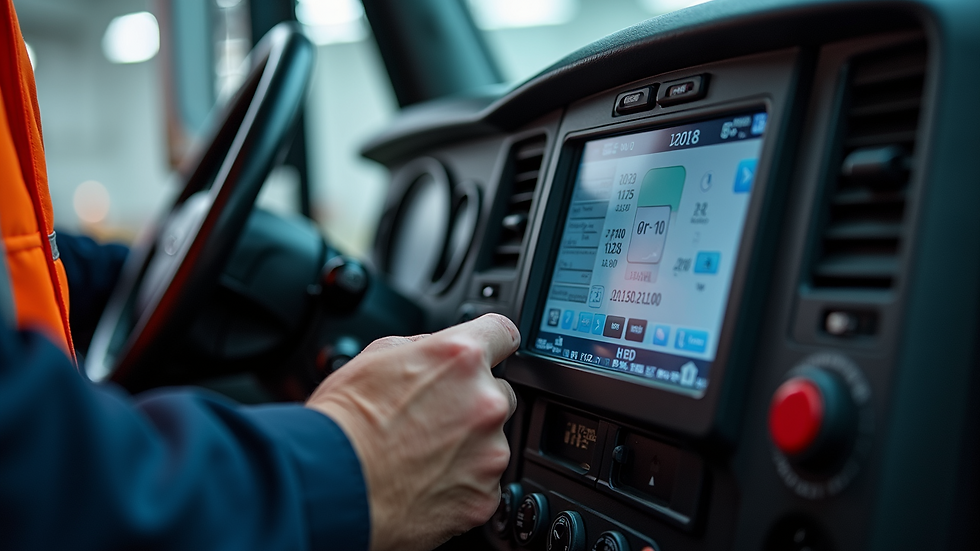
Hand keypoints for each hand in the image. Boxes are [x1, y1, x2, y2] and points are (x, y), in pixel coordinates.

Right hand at [306, 314, 520, 550]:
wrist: (331, 486)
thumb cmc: (343, 422)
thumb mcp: (376, 356)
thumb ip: (423, 347)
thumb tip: (439, 350)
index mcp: (461, 358)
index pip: (504, 333)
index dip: (494, 344)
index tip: (492, 352)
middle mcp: (484, 401)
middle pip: (499, 393)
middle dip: (473, 403)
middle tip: (430, 418)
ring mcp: (489, 452)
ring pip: (492, 442)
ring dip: (467, 446)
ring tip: (419, 455)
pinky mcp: (485, 496)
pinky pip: (483, 483)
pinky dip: (461, 483)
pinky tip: (424, 481)